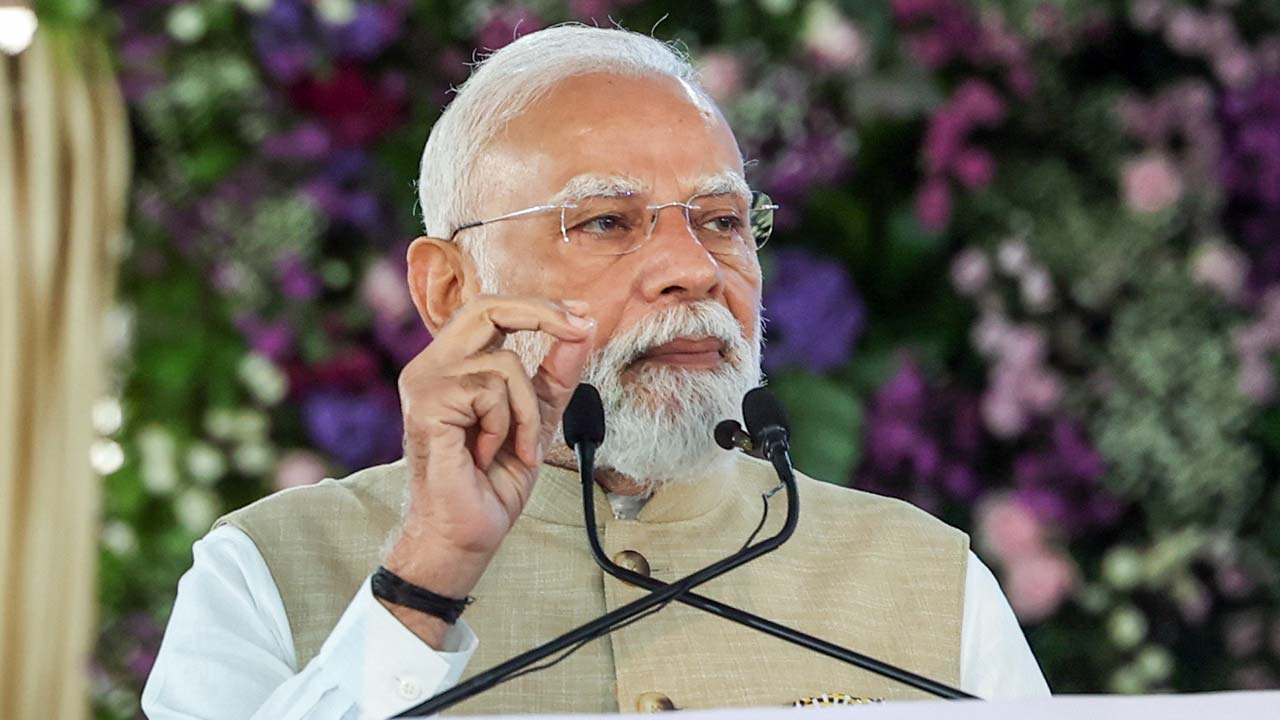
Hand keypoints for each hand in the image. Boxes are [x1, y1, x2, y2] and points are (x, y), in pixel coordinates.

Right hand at [381, 296, 594, 644]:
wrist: (467, 532)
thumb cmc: (492, 481)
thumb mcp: (537, 417)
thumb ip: (556, 374)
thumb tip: (584, 327)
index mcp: (453, 365)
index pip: (492, 311)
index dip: (539, 307)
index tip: (583, 315)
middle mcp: (432, 366)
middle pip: (487, 307)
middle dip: (541, 315)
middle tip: (580, 329)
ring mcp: (424, 382)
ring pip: (504, 363)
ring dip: (526, 412)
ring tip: (514, 446)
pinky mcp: (427, 404)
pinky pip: (491, 392)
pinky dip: (506, 427)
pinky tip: (485, 454)